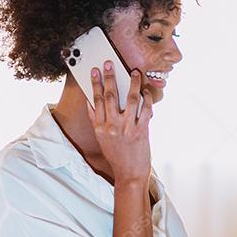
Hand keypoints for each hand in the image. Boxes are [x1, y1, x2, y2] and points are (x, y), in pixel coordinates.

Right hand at [88, 60, 152, 183]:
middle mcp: (112, 126)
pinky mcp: (141, 131)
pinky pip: (145, 110)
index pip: (96, 99)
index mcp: (100, 127)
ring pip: (130, 99)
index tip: (95, 71)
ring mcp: (127, 128)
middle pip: (110, 95)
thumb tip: (90, 102)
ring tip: (134, 72)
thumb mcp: (101, 138)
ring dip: (133, 83)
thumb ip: (95, 120)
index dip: (96, 83)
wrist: (129, 173)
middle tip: (110, 64)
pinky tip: (146, 91)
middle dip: (110, 77)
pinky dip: (147, 98)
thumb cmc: (115, 155)